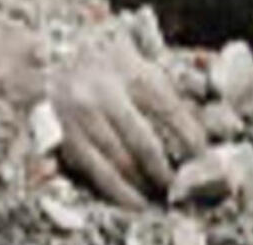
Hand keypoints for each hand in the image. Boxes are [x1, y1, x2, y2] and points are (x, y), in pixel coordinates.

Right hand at [49, 23, 206, 208]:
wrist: (49, 53)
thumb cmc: (104, 59)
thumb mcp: (136, 62)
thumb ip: (162, 89)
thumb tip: (195, 127)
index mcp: (131, 72)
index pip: (170, 110)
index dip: (190, 138)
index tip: (202, 156)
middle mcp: (106, 94)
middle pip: (144, 143)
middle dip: (165, 171)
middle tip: (181, 186)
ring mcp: (82, 116)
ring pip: (119, 162)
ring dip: (143, 184)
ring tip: (159, 194)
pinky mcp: (65, 134)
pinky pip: (94, 170)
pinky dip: (117, 190)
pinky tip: (132, 200)